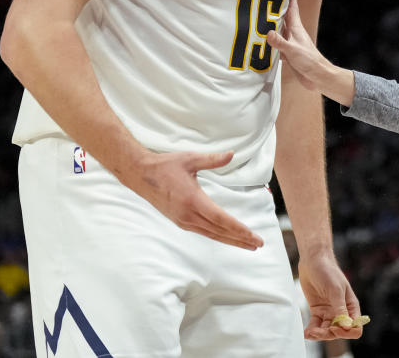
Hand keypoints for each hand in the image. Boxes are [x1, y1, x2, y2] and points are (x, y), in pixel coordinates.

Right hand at [123, 150, 263, 249]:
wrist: (140, 175)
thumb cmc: (166, 166)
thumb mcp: (190, 159)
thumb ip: (213, 159)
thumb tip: (231, 154)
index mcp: (193, 201)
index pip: (221, 220)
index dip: (239, 230)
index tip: (253, 236)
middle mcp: (188, 215)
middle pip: (219, 231)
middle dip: (240, 239)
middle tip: (257, 244)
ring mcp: (183, 220)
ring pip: (211, 234)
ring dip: (230, 240)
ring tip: (247, 244)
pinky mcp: (179, 221)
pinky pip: (202, 232)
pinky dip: (217, 236)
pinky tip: (226, 236)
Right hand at [267, 0, 354, 105]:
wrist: (317, 77)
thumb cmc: (310, 61)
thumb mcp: (293, 51)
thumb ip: (280, 43)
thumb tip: (268, 32)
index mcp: (296, 28)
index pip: (291, 7)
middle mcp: (292, 33)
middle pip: (281, 16)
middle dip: (273, 6)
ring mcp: (289, 42)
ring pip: (277, 29)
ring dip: (268, 23)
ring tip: (256, 15)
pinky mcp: (287, 53)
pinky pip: (274, 43)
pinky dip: (267, 40)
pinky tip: (259, 40)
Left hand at [299, 251, 363, 340]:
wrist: (313, 261)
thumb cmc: (328, 271)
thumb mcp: (335, 290)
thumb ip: (340, 308)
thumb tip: (346, 326)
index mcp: (351, 306)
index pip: (356, 327)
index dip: (347, 332)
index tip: (334, 327)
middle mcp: (342, 311)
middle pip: (340, 332)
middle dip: (329, 334)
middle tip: (317, 331)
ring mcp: (329, 312)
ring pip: (327, 331)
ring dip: (319, 334)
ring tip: (309, 332)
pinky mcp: (318, 311)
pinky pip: (316, 326)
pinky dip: (311, 331)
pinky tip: (305, 333)